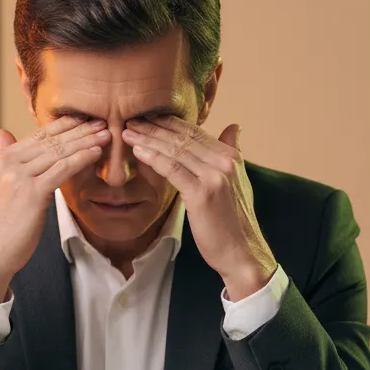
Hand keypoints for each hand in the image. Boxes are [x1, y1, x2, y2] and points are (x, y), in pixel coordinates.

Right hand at [0, 117, 110, 300]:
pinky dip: (81, 159)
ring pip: (59, 153)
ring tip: (106, 135)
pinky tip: (97, 153)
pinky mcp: (32, 193)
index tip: (84, 119)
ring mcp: (19, 177)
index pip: (38, 135)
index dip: (64, 126)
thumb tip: (2, 133)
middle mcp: (8, 162)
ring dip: (86, 142)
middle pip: (51, 141)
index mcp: (0, 158)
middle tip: (102, 122)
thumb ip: (4, 156)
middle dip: (80, 131)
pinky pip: (62, 170)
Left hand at [122, 117, 276, 295]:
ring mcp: (213, 177)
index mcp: (231, 157)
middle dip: (154, 128)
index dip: (169, 123)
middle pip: (182, 138)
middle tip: (132, 120)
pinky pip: (172, 169)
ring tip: (128, 132)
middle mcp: (224, 162)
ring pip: (175, 151)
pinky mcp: (202, 194)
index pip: (195, 132)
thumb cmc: (234, 220)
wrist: (241, 251)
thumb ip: (232, 151)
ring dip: (148, 139)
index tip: (148, 117)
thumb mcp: (238, 180)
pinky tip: (137, 151)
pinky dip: (153, 158)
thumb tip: (234, 127)